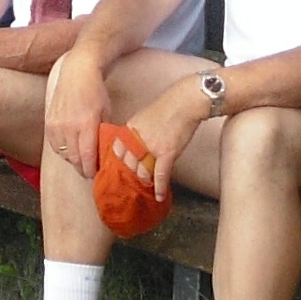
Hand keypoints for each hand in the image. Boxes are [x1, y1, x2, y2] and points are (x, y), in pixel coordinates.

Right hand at [43, 52, 111, 178]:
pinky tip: (71, 148)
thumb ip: (104, 134)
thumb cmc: (95, 92)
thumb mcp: (107, 112)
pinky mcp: (48, 123)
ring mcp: (56, 125)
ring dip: (72, 160)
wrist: (76, 73)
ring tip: (81, 160)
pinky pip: (55, 145)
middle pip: (74, 159)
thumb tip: (105, 154)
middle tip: (90, 172)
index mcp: (86, 125)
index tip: (96, 175)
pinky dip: (63, 151)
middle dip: (83, 169)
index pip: (86, 157)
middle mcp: (69, 127)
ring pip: (63, 154)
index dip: (91, 170)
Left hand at [121, 80, 209, 202]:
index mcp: (129, 131)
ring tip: (146, 191)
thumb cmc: (166, 108)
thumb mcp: (142, 118)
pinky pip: (160, 175)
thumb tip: (133, 148)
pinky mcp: (166, 153)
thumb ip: (135, 134)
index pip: (116, 152)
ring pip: (143, 172)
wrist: (184, 103)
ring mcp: (150, 148)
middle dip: (130, 177)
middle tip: (131, 187)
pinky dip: (160, 187)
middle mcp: (136, 140)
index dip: (117, 164)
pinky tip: (159, 196)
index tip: (117, 174)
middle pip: (128, 165)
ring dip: (145, 183)